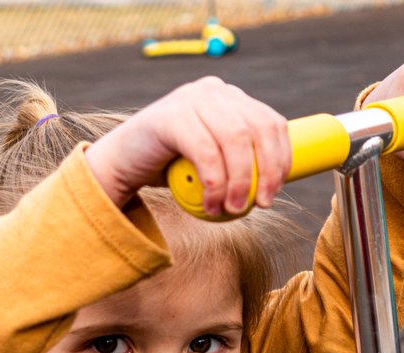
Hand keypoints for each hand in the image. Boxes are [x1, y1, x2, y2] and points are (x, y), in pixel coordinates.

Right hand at [85, 77, 291, 216]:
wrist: (122, 164)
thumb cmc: (170, 168)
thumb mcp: (213, 159)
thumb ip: (239, 160)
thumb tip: (276, 184)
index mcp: (230, 98)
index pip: (271, 122)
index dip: (281, 158)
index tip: (276, 191)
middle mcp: (213, 91)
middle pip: (257, 129)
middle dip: (266, 171)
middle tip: (261, 204)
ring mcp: (191, 98)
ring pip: (235, 140)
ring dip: (240, 181)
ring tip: (233, 210)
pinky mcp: (171, 115)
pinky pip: (205, 151)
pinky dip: (214, 183)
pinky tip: (210, 205)